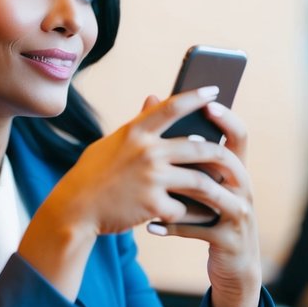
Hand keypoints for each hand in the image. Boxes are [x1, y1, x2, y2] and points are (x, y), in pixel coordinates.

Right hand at [19, 86, 231, 298]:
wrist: (74, 209)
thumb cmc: (94, 174)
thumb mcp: (112, 142)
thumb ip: (138, 124)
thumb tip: (154, 97)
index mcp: (136, 132)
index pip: (172, 106)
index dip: (196, 97)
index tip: (215, 91)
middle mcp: (147, 151)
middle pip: (200, 147)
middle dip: (221, 155)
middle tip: (233, 159)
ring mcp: (151, 178)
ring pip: (200, 180)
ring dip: (215, 189)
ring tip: (225, 192)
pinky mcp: (153, 205)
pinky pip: (185, 208)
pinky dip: (193, 213)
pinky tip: (200, 216)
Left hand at [145, 98, 261, 306]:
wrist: (234, 263)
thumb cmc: (210, 216)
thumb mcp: (204, 185)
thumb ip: (183, 150)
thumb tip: (155, 100)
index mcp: (236, 171)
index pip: (240, 136)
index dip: (227, 119)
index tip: (208, 103)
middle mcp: (242, 189)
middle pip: (229, 162)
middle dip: (205, 150)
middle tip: (180, 143)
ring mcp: (239, 214)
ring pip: (212, 195)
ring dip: (183, 190)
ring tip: (158, 184)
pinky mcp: (228, 239)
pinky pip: (198, 229)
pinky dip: (173, 227)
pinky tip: (149, 225)